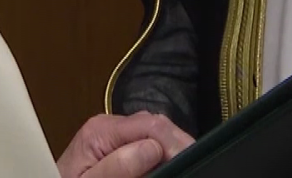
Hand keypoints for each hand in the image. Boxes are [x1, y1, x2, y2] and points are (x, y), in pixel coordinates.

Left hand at [57, 113, 194, 177]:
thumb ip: (117, 167)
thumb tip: (150, 149)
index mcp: (100, 130)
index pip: (150, 124)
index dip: (174, 143)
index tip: (188, 160)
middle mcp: (109, 126)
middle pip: (157, 126)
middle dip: (177, 145)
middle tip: (191, 165)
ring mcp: (115, 135)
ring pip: (157, 135)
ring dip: (172, 150)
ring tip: (181, 166)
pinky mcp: (119, 147)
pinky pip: (149, 145)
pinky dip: (163, 156)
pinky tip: (167, 166)